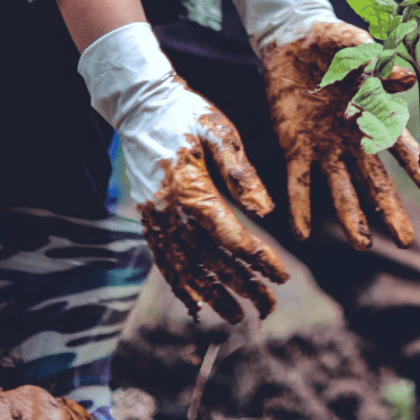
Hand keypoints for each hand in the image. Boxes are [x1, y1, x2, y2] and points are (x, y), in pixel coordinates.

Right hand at [78, 23, 288, 323]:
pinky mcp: (148, 218)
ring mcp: (155, 218)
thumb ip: (242, 175)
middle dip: (243, 286)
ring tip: (238, 317)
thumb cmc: (185, 113)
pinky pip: (164, 260)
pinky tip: (196, 303)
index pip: (232, 239)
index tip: (282, 276)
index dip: (259, 261)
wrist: (138, 102)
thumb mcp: (220, 133)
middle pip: (211, 261)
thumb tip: (266, 213)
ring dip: (213, 295)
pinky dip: (180, 285)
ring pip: (186, 268)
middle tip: (269, 307)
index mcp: (191, 192)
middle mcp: (169, 213)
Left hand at [230, 0, 419, 250]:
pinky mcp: (295, 148)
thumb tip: (407, 79)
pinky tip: (302, 235)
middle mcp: (354, 141)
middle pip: (376, 183)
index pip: (404, 151)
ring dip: (351, 218)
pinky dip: (300, 207)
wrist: (291, 39)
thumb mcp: (354, 47)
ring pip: (342, 190)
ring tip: (362, 247)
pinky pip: (299, 182)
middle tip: (405, 242)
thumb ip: (377, 64)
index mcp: (374, 118)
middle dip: (390, 212)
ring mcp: (325, 148)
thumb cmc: (331, 42)